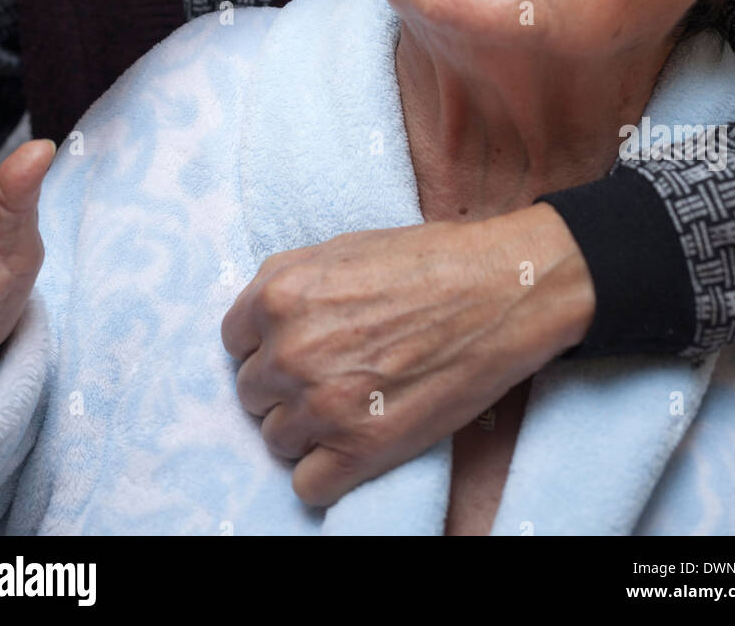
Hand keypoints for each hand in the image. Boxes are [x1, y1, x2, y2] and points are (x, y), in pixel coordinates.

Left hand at [222, 202, 594, 505]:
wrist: (500, 291)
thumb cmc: (428, 261)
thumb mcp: (341, 248)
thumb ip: (288, 282)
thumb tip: (258, 320)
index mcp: (277, 296)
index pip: (234, 343)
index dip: (269, 344)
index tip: (301, 345)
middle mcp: (289, 352)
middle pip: (253, 394)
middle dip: (287, 386)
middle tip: (336, 372)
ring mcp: (322, 405)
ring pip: (277, 440)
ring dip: (308, 429)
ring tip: (353, 404)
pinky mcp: (361, 450)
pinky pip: (308, 486)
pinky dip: (328, 473)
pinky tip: (356, 445)